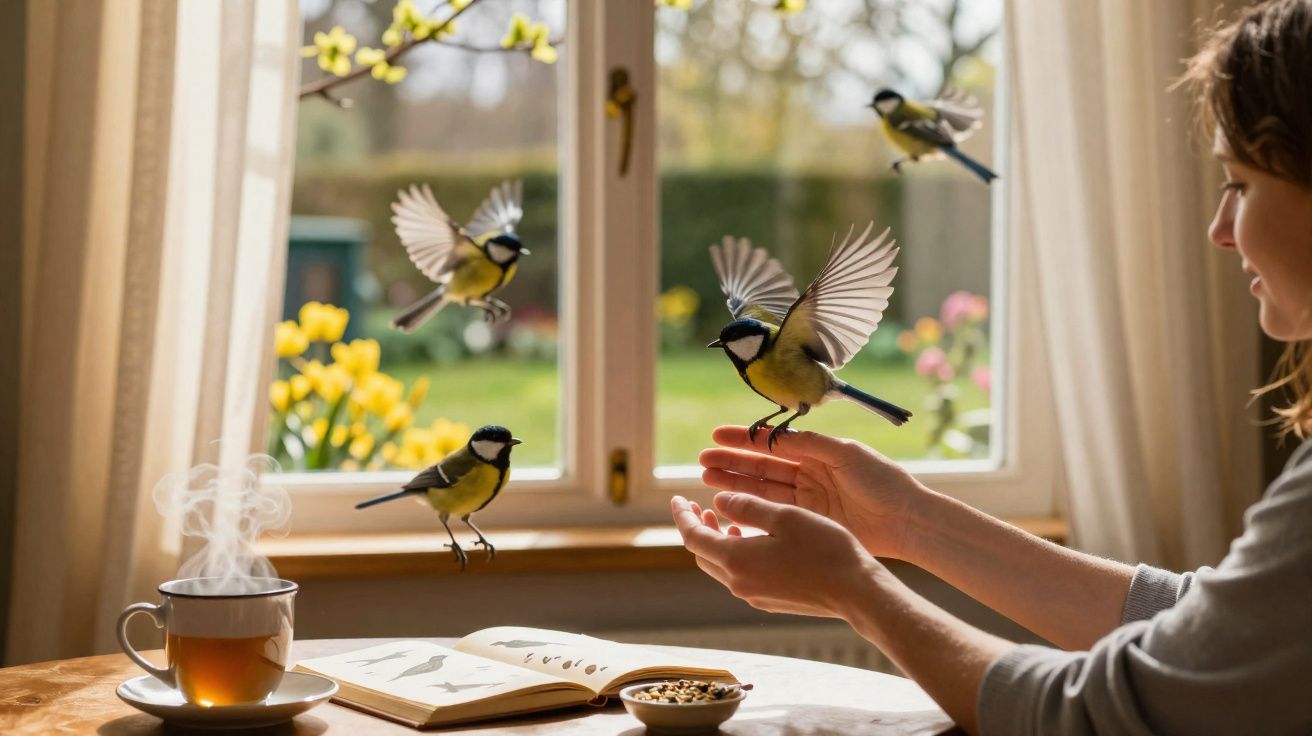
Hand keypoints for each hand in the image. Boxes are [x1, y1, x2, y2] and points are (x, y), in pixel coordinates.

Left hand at [671, 492, 880, 618]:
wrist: (856, 592)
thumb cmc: (824, 549)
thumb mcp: (784, 517)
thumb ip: (746, 507)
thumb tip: (718, 502)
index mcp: (736, 560)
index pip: (693, 538)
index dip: (682, 516)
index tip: (677, 498)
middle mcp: (739, 583)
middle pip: (702, 554)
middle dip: (696, 528)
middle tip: (697, 506)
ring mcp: (754, 595)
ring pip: (720, 565)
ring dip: (716, 541)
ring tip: (722, 518)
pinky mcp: (769, 600)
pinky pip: (739, 575)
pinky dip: (734, 553)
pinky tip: (749, 539)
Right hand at [699, 426, 930, 559]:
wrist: (907, 519)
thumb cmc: (882, 481)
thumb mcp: (846, 454)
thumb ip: (810, 444)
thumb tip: (776, 435)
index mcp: (818, 453)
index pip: (773, 443)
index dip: (745, 439)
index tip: (716, 435)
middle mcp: (809, 474)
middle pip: (762, 467)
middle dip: (732, 462)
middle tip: (702, 460)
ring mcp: (808, 500)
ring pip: (763, 489)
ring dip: (735, 483)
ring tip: (706, 478)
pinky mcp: (810, 523)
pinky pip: (774, 513)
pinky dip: (752, 508)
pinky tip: (730, 504)